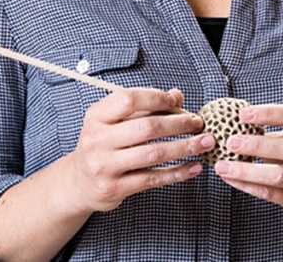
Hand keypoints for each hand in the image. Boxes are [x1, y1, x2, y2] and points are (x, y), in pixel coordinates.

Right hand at [65, 88, 213, 212]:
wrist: (79, 182)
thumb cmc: (102, 146)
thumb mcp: (114, 122)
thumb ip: (144, 108)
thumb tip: (177, 96)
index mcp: (96, 116)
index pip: (129, 99)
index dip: (156, 98)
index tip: (176, 102)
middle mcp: (97, 140)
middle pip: (146, 127)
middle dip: (179, 124)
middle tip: (198, 124)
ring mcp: (105, 165)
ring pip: (153, 153)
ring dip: (184, 147)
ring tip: (204, 143)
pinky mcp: (115, 188)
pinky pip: (152, 179)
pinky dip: (177, 173)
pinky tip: (193, 168)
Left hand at [212, 104, 282, 214]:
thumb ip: (270, 128)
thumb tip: (230, 121)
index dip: (269, 113)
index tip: (242, 113)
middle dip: (257, 144)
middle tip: (230, 142)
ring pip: (279, 175)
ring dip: (247, 170)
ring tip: (222, 166)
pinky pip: (270, 194)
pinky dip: (246, 185)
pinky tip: (229, 178)